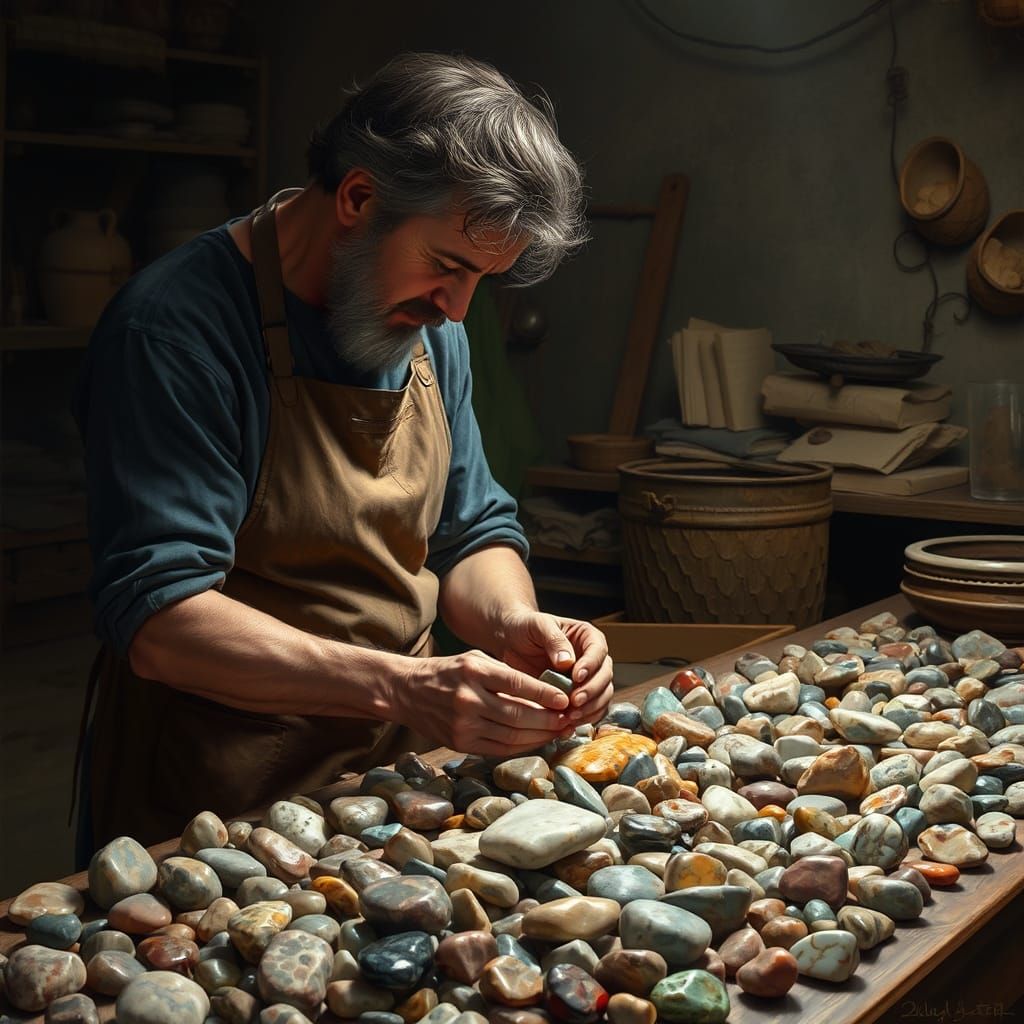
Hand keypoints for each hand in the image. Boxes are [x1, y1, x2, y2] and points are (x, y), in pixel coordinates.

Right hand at [393, 649, 573, 755]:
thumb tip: (545, 692)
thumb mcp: (474, 660)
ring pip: (511, 735)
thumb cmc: (447, 671)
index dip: (545, 694)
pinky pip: (499, 749)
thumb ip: (505, 674)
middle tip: (569, 719)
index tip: (565, 699)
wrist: (406, 691)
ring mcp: (462, 724)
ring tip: (559, 731)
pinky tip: (537, 741)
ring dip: (540, 736)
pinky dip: (522, 746)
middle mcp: (468, 698)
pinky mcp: (460, 743)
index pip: (517, 683)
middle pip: (518, 714)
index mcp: (473, 671)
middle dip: (549, 719)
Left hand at [496, 611, 613, 728]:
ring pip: (602, 696)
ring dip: (590, 708)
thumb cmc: (525, 628)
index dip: (591, 666)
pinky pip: (591, 710)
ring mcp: (588, 679)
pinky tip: (568, 723)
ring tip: (570, 715)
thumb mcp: (537, 625)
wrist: (511, 643)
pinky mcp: (579, 696)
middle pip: (605, 677)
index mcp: (588, 637)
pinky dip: (583, 718)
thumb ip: (554, 639)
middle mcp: (593, 658)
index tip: (577, 677)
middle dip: (591, 691)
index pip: (598, 652)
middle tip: (574, 702)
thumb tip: (568, 661)